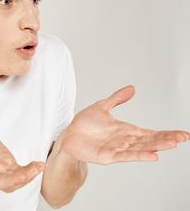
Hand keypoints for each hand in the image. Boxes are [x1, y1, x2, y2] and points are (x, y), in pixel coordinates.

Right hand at [0, 119, 44, 192]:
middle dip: (23, 179)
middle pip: (8, 184)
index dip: (7, 182)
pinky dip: (30, 169)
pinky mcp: (5, 160)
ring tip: (40, 166)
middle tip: (35, 169)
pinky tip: (39, 164)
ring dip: (29, 175)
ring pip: (16, 178)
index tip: (19, 176)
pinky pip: (19, 169)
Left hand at [57, 85, 189, 164]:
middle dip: (166, 139)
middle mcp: (125, 141)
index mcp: (126, 130)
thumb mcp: (102, 107)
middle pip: (150, 140)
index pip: (151, 132)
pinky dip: (139, 156)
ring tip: (172, 144)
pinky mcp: (108, 156)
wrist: (68, 136)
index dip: (166, 133)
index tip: (183, 134)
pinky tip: (153, 156)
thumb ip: (117, 98)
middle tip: (182, 138)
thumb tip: (132, 88)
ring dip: (156, 146)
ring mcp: (117, 149)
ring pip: (141, 148)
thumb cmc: (84, 124)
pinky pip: (126, 156)